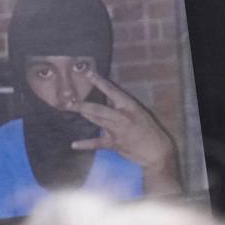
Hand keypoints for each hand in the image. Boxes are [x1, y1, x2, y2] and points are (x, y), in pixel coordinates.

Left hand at [71, 71, 179, 193]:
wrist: (156, 150)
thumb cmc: (147, 129)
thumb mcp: (138, 113)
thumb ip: (121, 107)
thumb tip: (105, 100)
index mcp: (130, 106)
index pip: (112, 91)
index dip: (100, 82)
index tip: (88, 74)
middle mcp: (122, 116)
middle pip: (98, 108)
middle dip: (82, 104)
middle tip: (68, 99)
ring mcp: (117, 130)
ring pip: (96, 120)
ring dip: (83, 114)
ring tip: (70, 107)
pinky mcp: (114, 144)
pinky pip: (97, 143)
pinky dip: (85, 144)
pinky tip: (74, 144)